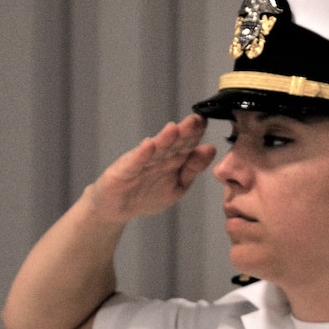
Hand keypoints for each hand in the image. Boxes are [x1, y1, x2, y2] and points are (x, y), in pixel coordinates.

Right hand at [85, 114, 216, 222]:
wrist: (117, 209)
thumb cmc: (148, 195)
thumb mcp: (178, 186)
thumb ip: (193, 168)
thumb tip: (211, 148)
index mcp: (173, 159)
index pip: (187, 144)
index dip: (196, 133)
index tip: (207, 122)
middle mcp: (158, 157)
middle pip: (173, 143)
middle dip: (184, 132)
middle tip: (196, 119)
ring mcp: (141, 162)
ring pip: (155, 150)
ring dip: (165, 139)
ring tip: (175, 128)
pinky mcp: (123, 171)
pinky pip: (135, 162)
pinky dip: (142, 154)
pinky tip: (149, 144)